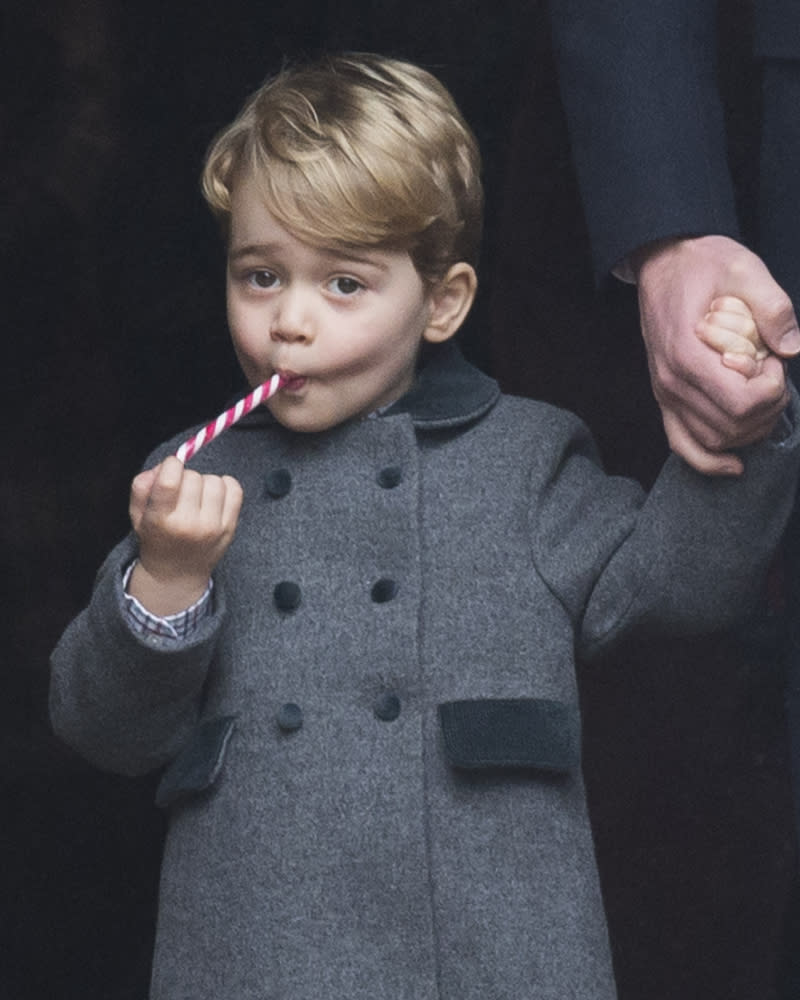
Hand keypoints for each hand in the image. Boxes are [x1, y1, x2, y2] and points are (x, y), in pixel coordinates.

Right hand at [128, 456, 242, 615]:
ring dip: (205, 482)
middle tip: (181, 493)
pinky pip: (235, 490)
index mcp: (161, 520)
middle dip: (186, 477)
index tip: (170, 469)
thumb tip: (166, 464)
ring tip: (197, 497)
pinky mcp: (230, 528)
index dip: (171, 465)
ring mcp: (212, 527)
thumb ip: (142, 485)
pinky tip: (214, 495)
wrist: (176, 575)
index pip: (170, 480)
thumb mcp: (138, 515)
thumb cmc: (156, 538)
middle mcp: (189, 525)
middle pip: (193, 477)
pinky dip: (226, 485)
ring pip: (214, 481)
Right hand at [635, 235, 797, 474]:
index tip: (774, 360)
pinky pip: (683, 445)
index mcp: (687, 354)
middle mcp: (671, 383)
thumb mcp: (744, 268)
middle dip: (766, 409)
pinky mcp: (665, 400)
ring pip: (713, 441)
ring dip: (749, 430)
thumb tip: (791, 346)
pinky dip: (709, 462)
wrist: (662, 262)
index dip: (772, 390)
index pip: (741, 403)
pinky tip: (735, 464)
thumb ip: (772, 306)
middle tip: (772, 374)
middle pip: (732, 427)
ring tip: (759, 396)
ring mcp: (665, 394)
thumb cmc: (701, 264)